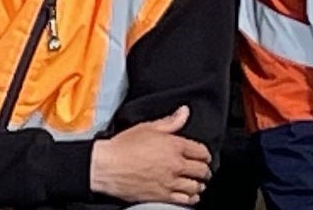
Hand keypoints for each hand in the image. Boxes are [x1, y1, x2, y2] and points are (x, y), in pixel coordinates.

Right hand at [90, 106, 212, 205]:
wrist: (107, 167)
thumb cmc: (124, 146)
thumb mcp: (148, 127)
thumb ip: (170, 121)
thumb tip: (184, 112)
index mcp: (175, 146)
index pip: (202, 152)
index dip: (205, 154)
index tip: (204, 156)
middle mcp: (175, 165)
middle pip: (202, 170)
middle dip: (204, 170)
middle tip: (203, 171)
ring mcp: (169, 182)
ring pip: (195, 187)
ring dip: (199, 185)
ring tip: (198, 184)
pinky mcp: (162, 196)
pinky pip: (184, 200)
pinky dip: (191, 199)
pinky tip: (189, 196)